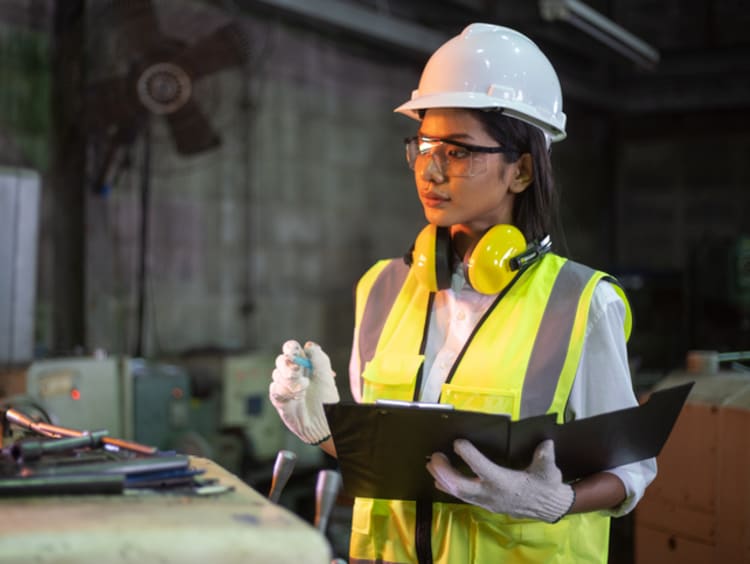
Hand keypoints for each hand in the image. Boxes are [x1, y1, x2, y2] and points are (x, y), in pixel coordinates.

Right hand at [269, 340, 339, 444]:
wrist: (322, 423)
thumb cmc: (326, 400)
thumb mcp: (326, 377)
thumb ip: (319, 359)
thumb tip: (308, 345)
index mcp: (303, 364)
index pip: (291, 349)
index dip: (290, 348)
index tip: (295, 351)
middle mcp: (292, 373)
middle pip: (280, 360)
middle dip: (288, 365)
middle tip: (297, 371)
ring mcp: (284, 386)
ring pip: (277, 374)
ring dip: (290, 381)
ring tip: (303, 391)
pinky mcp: (278, 398)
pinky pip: (274, 389)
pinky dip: (285, 392)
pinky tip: (295, 398)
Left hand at [426, 439, 574, 522]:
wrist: (548, 506)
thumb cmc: (546, 485)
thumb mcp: (549, 470)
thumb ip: (545, 456)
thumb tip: (545, 443)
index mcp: (505, 482)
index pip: (482, 468)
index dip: (468, 455)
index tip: (458, 442)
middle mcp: (491, 493)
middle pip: (460, 486)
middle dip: (444, 471)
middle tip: (436, 455)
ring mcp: (485, 501)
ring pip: (457, 493)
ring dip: (442, 478)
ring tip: (431, 463)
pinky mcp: (483, 503)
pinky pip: (461, 497)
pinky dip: (447, 487)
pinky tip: (438, 478)